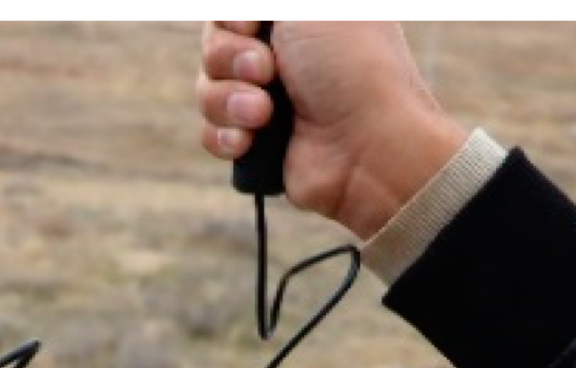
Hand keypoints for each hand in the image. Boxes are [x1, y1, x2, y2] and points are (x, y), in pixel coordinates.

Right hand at [195, 21, 467, 239]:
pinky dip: (226, 136)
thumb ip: (268, 1)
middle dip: (229, 58)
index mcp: (299, 20)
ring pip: (207, 89)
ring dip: (229, 101)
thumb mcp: (307, 7)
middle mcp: (283, 56)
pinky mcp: (258, 143)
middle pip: (213, 46)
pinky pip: (211, 133)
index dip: (232, 19)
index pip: (234, 14)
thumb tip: (247, 16)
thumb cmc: (350, 66)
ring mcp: (267, 100)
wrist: (368, 146)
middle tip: (266, 71)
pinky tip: (250, 142)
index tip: (250, 25)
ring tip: (264, 114)